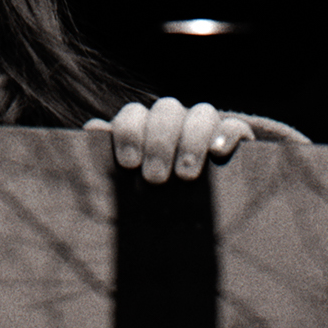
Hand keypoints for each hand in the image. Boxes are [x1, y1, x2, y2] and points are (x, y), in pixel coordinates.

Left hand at [84, 97, 255, 182]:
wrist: (197, 217)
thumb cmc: (150, 198)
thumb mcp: (128, 183)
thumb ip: (108, 158)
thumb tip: (92, 130)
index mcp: (144, 128)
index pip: (133, 114)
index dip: (129, 132)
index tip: (129, 163)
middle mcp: (174, 121)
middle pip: (167, 109)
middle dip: (159, 141)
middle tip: (155, 177)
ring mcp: (205, 127)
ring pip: (202, 112)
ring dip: (192, 139)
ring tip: (185, 174)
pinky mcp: (233, 140)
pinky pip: (234, 126)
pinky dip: (227, 134)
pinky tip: (218, 153)